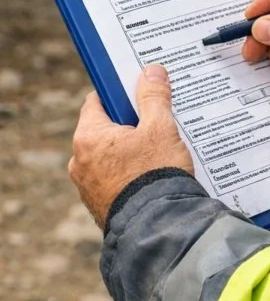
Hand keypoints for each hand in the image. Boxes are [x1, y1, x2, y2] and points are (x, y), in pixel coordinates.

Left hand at [69, 65, 193, 228]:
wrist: (158, 228)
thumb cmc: (155, 174)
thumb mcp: (160, 127)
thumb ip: (154, 96)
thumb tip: (151, 72)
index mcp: (88, 138)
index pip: (97, 101)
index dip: (118, 92)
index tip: (138, 90)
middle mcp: (79, 162)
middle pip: (104, 128)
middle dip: (129, 122)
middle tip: (156, 120)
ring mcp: (88, 187)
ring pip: (110, 155)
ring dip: (130, 149)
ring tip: (159, 150)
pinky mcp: (100, 205)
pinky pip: (114, 177)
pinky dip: (130, 171)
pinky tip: (153, 173)